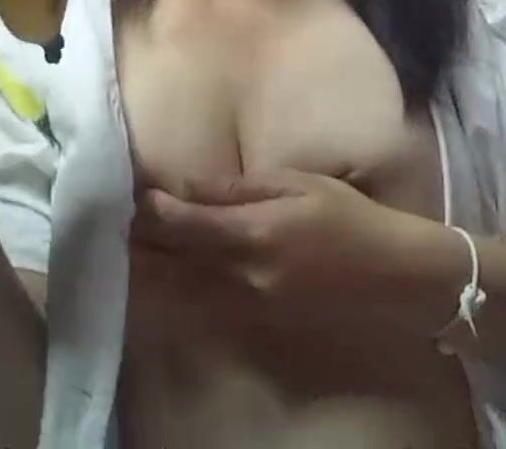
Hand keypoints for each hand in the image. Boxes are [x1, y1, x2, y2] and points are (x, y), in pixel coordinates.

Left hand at [133, 169, 415, 325]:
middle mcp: (241, 275)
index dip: (150, 209)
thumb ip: (238, 187)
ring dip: (149, 269)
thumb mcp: (297, 184)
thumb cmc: (348, 217)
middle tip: (113, 217)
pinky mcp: (254, 321)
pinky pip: (200, 307)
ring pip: (179, 290)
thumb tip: (189, 185)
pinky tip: (159, 277)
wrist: (392, 276)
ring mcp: (246, 304)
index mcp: (252, 233)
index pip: (182, 224)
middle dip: (140, 240)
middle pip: (171, 261)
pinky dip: (173, 292)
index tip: (131, 189)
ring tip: (125, 246)